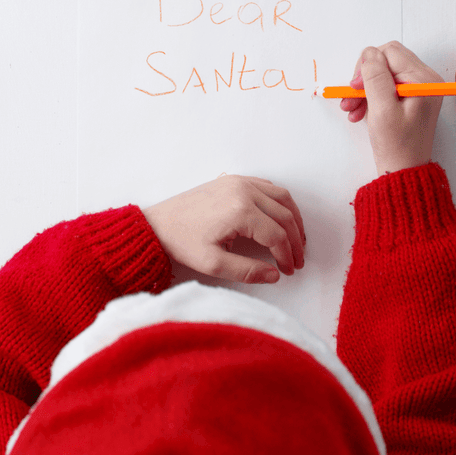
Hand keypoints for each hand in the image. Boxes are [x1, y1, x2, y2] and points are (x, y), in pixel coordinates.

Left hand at [142, 176, 304, 284]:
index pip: (277, 235)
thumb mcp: (212, 264)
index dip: (287, 255)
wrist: (158, 223)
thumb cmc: (181, 242)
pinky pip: (267, 187)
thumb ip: (247, 271)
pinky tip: (281, 218)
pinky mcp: (233, 179)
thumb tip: (275, 275)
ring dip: (293, 218)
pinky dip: (280, 202)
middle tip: (297, 260)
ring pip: (281, 197)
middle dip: (295, 240)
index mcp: (240, 211)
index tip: (287, 271)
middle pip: (284, 215)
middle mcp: (243, 191)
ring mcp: (239, 182)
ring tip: (297, 240)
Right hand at [340, 41, 442, 174]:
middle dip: (364, 77)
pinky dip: (370, 95)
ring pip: (384, 73)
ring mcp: (418, 88)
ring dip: (364, 88)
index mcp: (423, 79)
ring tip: (351, 109)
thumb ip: (376, 77)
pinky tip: (359, 112)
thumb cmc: (396, 145)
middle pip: (386, 60)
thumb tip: (369, 53)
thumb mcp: (382, 110)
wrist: (404, 171)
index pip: (389, 52)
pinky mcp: (411, 97)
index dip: (367, 66)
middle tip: (351, 98)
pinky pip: (386, 85)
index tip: (355, 88)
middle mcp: (425, 79)